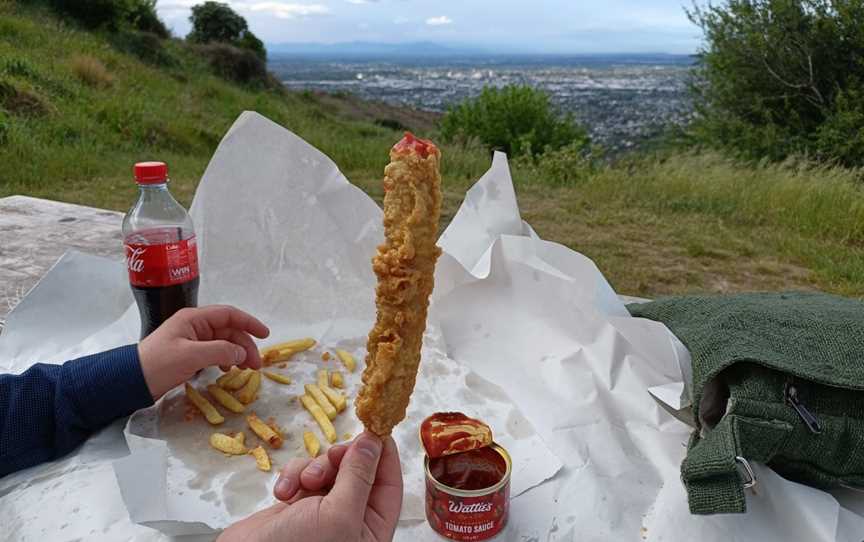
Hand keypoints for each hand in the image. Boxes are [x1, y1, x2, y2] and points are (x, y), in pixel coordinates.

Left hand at [138, 305, 269, 399]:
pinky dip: (226, 359)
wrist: (131, 381)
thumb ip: (220, 351)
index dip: (249, 323)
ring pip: (224, 342)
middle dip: (245, 345)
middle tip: (255, 365)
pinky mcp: (189, 355)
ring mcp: (192, 340)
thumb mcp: (191, 356)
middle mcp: (195, 326)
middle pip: (229, 330)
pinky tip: (227, 369)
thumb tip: (242, 353)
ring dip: (237, 353)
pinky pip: (215, 352)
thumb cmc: (159, 364)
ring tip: (245, 369)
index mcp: (194, 318)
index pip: (229, 314)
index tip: (265, 335)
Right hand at [218, 433, 402, 541]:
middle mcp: (351, 520)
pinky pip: (302, 475)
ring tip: (303, 485)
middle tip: (331, 455)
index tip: (375, 428)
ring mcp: (322, 512)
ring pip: (328, 469)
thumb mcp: (338, 514)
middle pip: (358, 470)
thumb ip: (359, 476)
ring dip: (313, 469)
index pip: (390, 483)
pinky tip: (282, 494)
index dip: (384, 454)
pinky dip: (293, 477)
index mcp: (372, 529)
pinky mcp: (296, 506)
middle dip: (342, 460)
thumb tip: (374, 442)